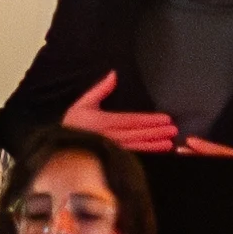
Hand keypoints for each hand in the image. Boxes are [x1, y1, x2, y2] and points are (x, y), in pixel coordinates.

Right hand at [60, 70, 183, 154]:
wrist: (58, 149)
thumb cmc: (72, 126)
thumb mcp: (83, 104)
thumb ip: (100, 89)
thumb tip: (114, 74)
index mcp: (103, 122)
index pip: (132, 120)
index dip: (150, 120)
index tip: (166, 119)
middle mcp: (109, 137)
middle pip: (138, 134)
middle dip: (157, 132)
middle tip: (174, 131)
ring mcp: (111, 150)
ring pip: (137, 147)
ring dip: (154, 145)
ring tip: (169, 144)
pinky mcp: (111, 159)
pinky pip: (132, 157)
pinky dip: (146, 155)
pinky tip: (157, 153)